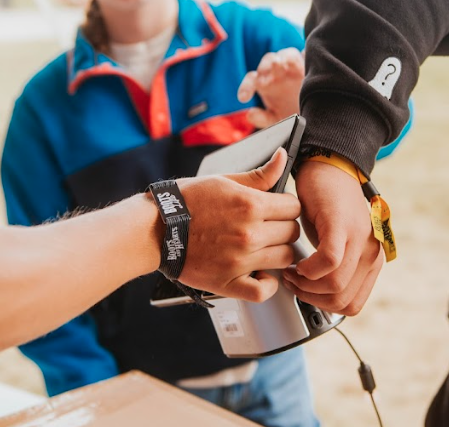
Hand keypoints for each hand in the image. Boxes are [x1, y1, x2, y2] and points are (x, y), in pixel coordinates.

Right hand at [177, 148, 300, 302]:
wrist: (155, 229)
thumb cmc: (186, 203)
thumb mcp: (223, 181)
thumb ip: (259, 175)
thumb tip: (283, 158)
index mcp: (250, 205)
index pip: (294, 206)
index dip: (287, 206)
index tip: (277, 209)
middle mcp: (249, 233)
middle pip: (292, 232)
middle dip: (283, 227)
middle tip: (269, 227)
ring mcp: (240, 260)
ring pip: (285, 258)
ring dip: (278, 252)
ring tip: (264, 247)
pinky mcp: (229, 282)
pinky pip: (263, 291)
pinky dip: (268, 284)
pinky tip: (261, 273)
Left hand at [237, 47, 303, 127]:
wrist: (316, 112)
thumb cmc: (292, 113)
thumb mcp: (277, 120)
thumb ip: (262, 118)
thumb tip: (249, 115)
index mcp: (264, 84)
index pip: (251, 80)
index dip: (245, 88)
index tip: (243, 99)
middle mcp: (276, 72)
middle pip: (267, 62)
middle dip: (264, 68)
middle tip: (265, 80)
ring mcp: (292, 66)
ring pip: (283, 55)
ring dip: (281, 59)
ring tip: (279, 66)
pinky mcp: (307, 64)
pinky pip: (302, 55)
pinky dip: (300, 57)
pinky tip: (299, 64)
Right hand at [285, 161, 383, 314]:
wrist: (328, 168)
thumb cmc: (327, 205)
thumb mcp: (337, 245)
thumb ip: (337, 270)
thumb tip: (320, 296)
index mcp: (370, 261)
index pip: (352, 304)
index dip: (323, 306)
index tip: (306, 294)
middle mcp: (370, 252)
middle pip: (343, 300)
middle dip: (312, 299)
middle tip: (294, 284)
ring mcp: (359, 239)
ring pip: (336, 286)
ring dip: (307, 286)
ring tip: (292, 272)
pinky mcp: (341, 226)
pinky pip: (329, 261)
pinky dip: (309, 269)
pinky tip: (298, 262)